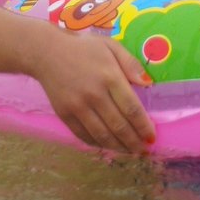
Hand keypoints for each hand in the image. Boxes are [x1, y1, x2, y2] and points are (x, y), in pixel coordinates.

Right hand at [29, 30, 155, 153]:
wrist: (47, 53)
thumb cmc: (84, 48)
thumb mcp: (111, 47)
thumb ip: (131, 64)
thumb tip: (148, 83)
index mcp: (110, 77)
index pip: (132, 109)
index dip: (144, 126)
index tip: (152, 137)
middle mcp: (94, 95)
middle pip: (119, 126)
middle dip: (135, 142)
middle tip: (145, 151)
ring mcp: (78, 107)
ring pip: (102, 135)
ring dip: (119, 147)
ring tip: (131, 152)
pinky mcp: (64, 115)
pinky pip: (84, 135)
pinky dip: (98, 144)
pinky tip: (109, 146)